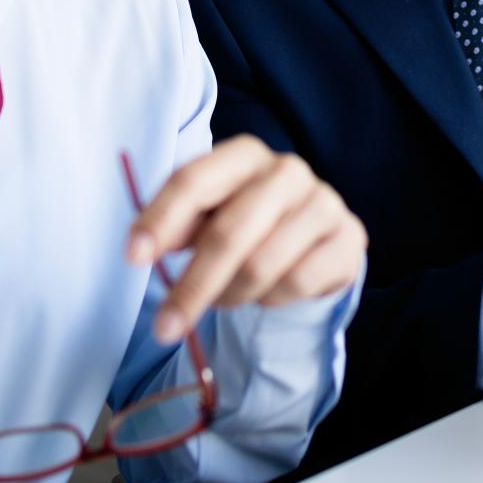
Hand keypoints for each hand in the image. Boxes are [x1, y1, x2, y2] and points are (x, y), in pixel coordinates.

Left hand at [126, 135, 366, 344]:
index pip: (194, 180)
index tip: (133, 257)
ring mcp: (324, 201)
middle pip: (229, 232)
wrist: (311, 238)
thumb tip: (143, 248)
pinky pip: (298, 282)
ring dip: (232, 295)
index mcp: (243, 154)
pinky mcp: (349, 237)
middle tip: (164, 328)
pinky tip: (266, 293)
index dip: (160, 219)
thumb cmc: (245, 222)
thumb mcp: (204, 217)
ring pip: (262, 265)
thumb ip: (174, 226)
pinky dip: (271, 299)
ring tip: (223, 298)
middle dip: (193, 285)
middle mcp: (286, 170)